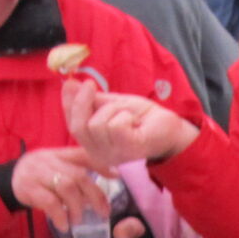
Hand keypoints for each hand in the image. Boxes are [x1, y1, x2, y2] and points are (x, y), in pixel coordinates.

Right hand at [12, 147, 109, 234]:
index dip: (101, 164)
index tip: (116, 176)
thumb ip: (78, 170)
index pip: (83, 154)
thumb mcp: (57, 166)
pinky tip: (64, 224)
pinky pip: (49, 201)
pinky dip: (60, 214)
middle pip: (78, 175)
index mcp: (59, 154)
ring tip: (79, 219)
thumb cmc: (39, 176)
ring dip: (77, 206)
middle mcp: (49, 160)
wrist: (7, 180)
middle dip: (94, 195)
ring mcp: (38, 173)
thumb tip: (112, 175)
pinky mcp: (28, 188)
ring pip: (66, 187)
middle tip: (103, 212)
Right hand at [64, 79, 198, 165]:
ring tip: (127, 113)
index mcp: (94, 144)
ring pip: (96, 125)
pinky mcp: (128, 150)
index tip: (70, 83)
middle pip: (78, 127)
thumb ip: (92, 99)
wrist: (170, 127)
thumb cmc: (143, 118)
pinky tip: (135, 121)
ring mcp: (114, 155)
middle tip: (91, 84)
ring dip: (113, 109)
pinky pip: (115, 126)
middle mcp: (100, 153)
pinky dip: (125, 115)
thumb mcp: (112, 104)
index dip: (68, 104)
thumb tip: (69, 84)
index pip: (71, 125)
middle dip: (82, 102)